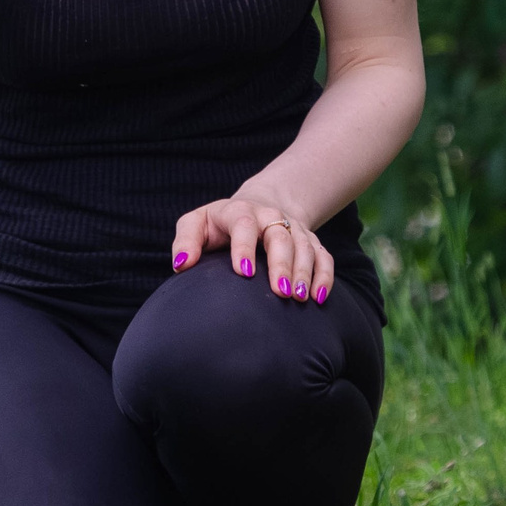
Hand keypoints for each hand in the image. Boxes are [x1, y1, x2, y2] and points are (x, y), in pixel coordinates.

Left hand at [171, 197, 333, 304]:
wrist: (257, 206)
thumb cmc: (219, 224)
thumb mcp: (196, 224)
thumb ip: (185, 241)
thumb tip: (181, 265)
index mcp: (239, 211)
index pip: (243, 225)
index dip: (244, 247)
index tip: (244, 273)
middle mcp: (269, 216)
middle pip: (280, 236)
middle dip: (281, 263)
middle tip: (280, 292)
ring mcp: (292, 228)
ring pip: (304, 247)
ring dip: (304, 272)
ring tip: (299, 298)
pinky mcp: (309, 240)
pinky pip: (323, 256)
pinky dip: (324, 275)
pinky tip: (319, 297)